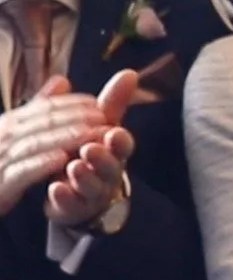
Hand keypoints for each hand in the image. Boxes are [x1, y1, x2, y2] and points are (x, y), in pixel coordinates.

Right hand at [0, 77, 107, 216]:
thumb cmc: (0, 162)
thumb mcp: (18, 132)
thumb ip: (40, 108)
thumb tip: (62, 80)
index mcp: (11, 123)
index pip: (46, 107)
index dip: (74, 104)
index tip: (99, 103)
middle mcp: (4, 136)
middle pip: (44, 122)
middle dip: (76, 119)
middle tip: (105, 118)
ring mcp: (0, 158)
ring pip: (36, 143)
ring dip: (66, 138)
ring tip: (92, 135)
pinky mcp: (1, 184)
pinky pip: (22, 171)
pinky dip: (42, 164)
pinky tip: (62, 160)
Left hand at [48, 70, 139, 226]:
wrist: (81, 191)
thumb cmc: (93, 153)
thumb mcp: (103, 126)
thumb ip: (114, 102)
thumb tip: (130, 72)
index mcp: (114, 150)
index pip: (123, 145)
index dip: (120, 141)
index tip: (114, 133)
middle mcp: (108, 172)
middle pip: (111, 167)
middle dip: (102, 158)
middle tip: (89, 148)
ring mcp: (93, 192)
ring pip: (94, 187)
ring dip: (85, 177)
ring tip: (73, 167)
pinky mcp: (76, 207)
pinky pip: (73, 204)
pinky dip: (65, 196)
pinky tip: (56, 188)